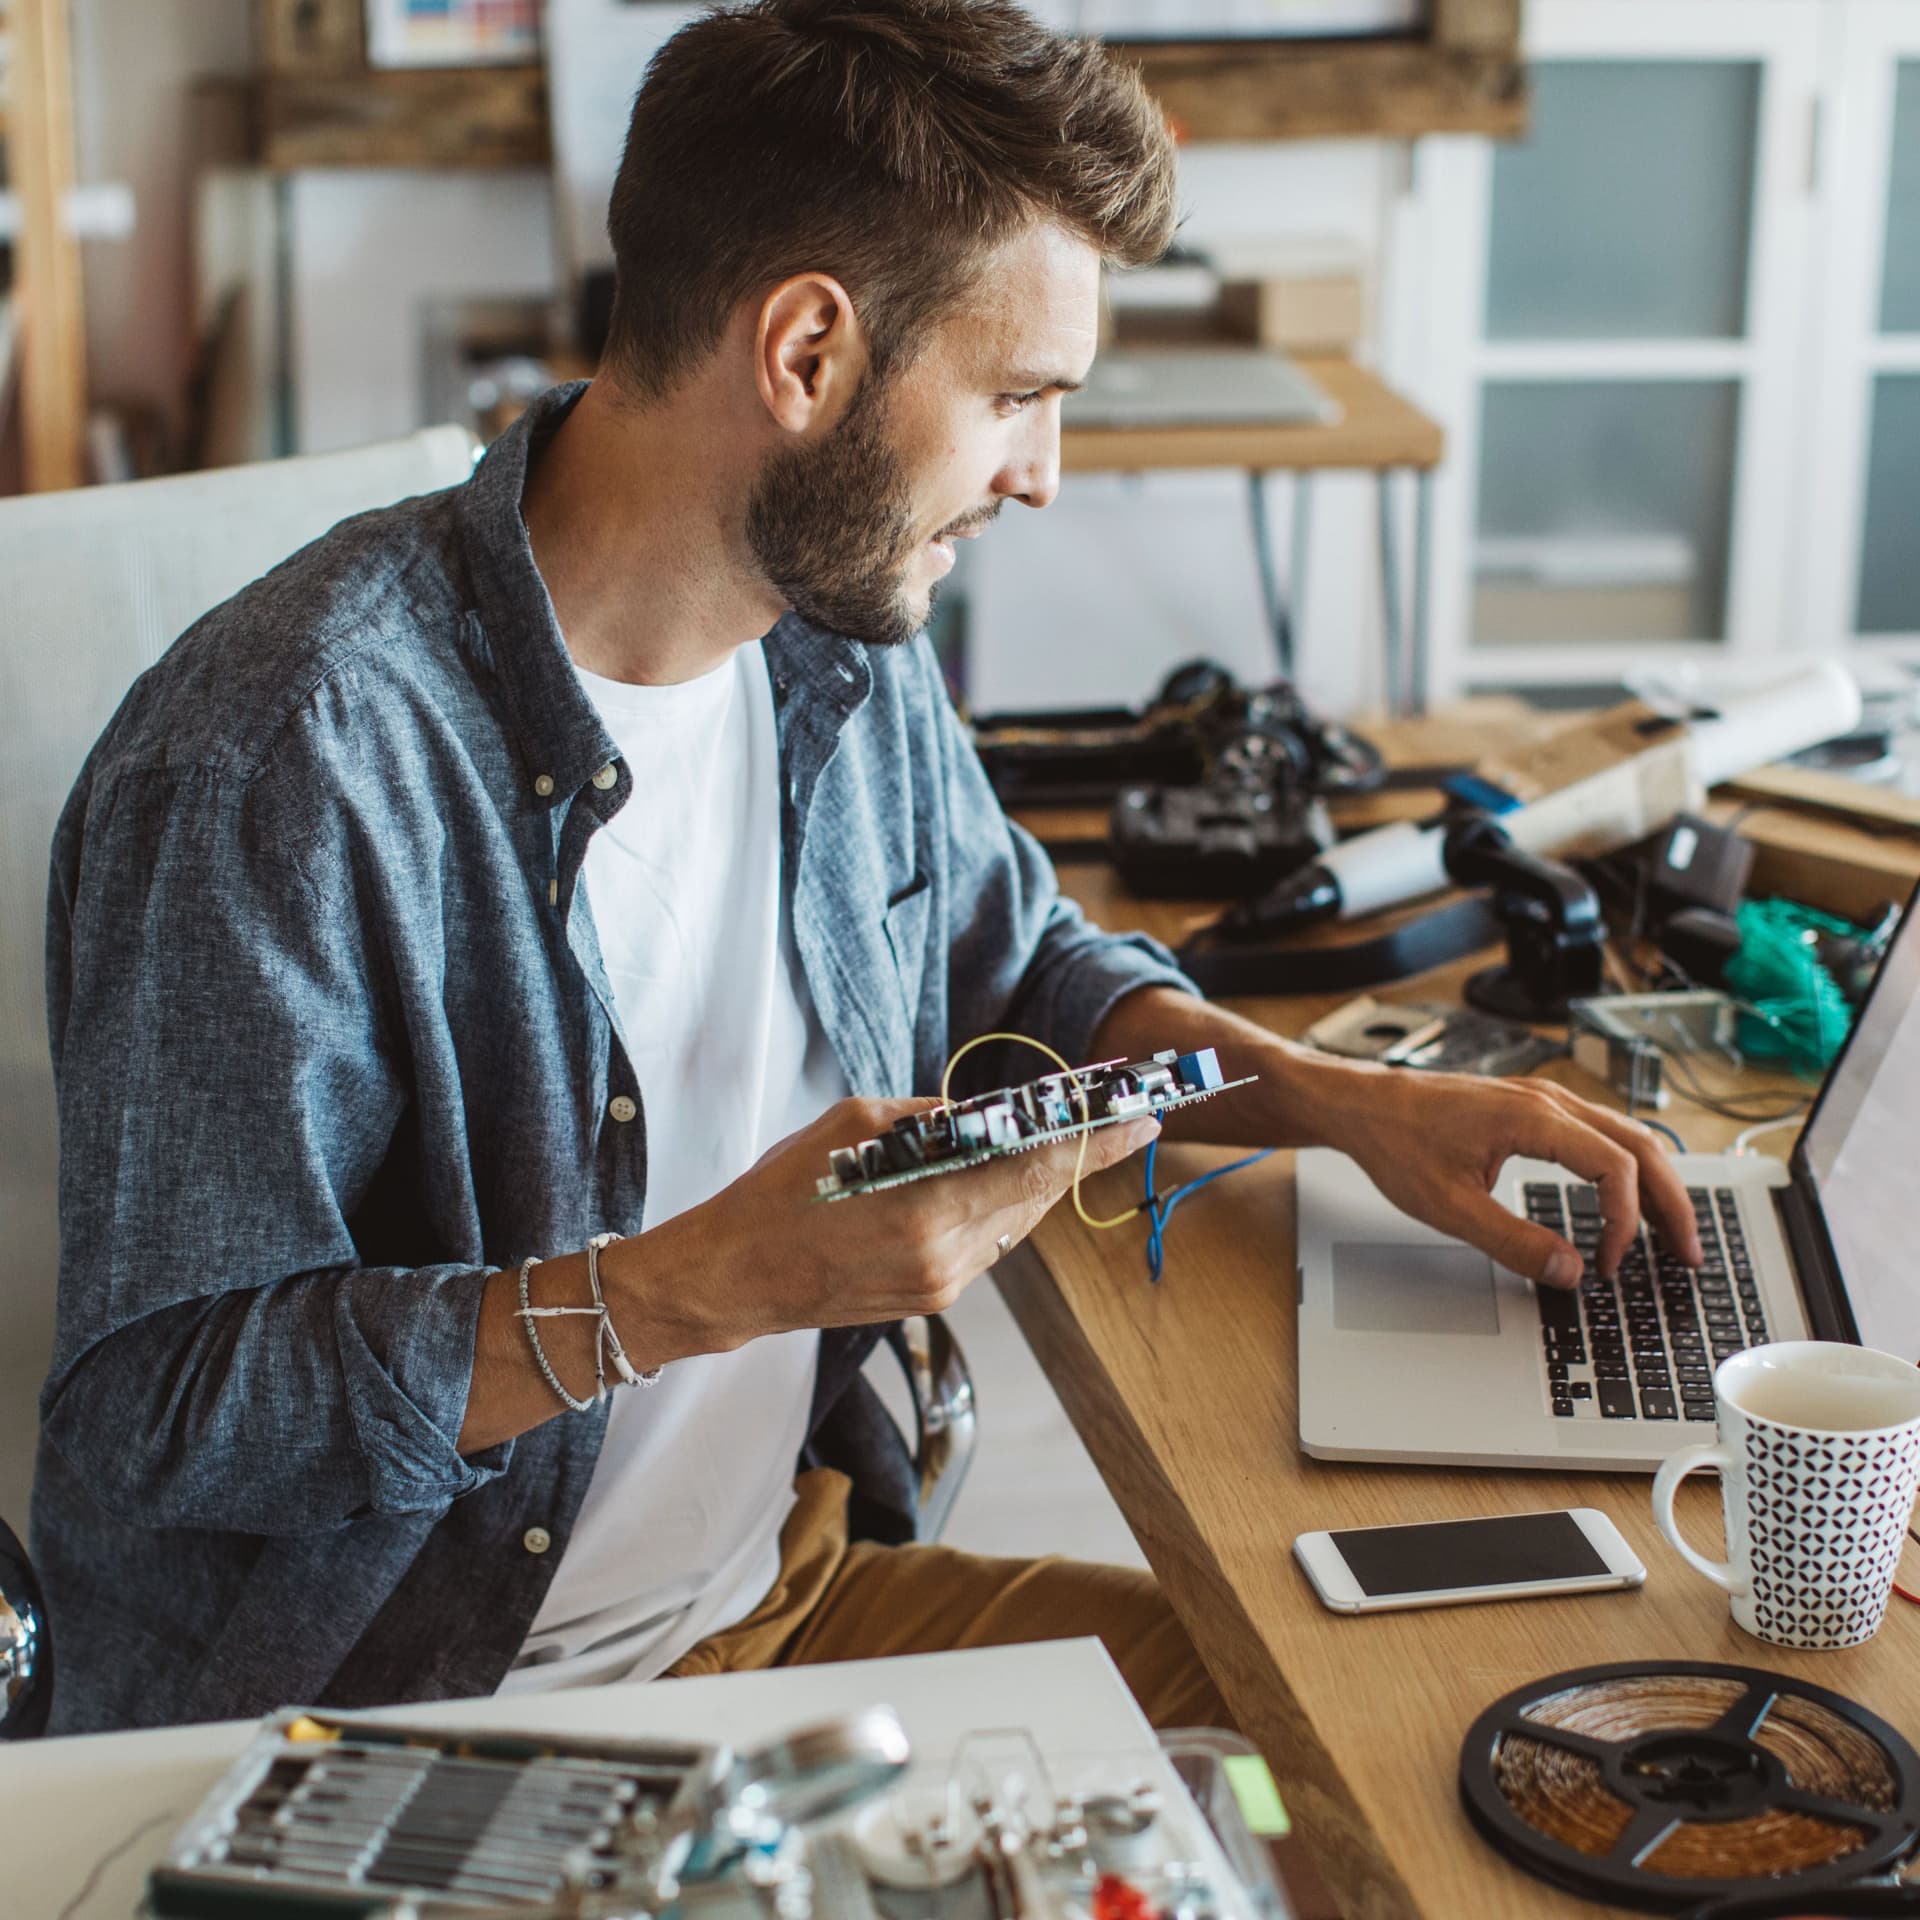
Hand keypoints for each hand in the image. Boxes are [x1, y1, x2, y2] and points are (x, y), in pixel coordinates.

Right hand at [614, 1095, 1160, 1353]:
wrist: (735, 1277)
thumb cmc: (780, 1191)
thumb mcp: (853, 1124)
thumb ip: (932, 1119)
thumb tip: (989, 1114)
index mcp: (926, 1206)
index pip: (1036, 1169)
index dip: (1096, 1141)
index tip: (1140, 1117)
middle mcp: (946, 1256)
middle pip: (1038, 1198)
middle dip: (1080, 1156)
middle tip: (1122, 1119)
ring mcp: (942, 1285)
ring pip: (1016, 1223)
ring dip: (1039, 1182)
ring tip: (1066, 1141)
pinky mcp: (932, 1298)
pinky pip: (987, 1243)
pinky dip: (1001, 1207)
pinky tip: (1000, 1179)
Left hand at [1330, 1071, 1703, 1288]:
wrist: (1363, 1103)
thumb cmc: (1396, 1142)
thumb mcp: (1448, 1207)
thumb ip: (1512, 1242)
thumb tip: (1569, 1272)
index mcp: (1532, 1118)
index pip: (1616, 1167)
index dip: (1626, 1221)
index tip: (1610, 1262)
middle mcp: (1548, 1100)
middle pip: (1641, 1147)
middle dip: (1672, 1203)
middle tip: (1688, 1254)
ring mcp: (1543, 1099)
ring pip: (1626, 1136)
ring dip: (1655, 1184)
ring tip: (1670, 1234)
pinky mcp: (1533, 1107)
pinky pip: (1600, 1133)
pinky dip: (1627, 1167)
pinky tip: (1627, 1199)